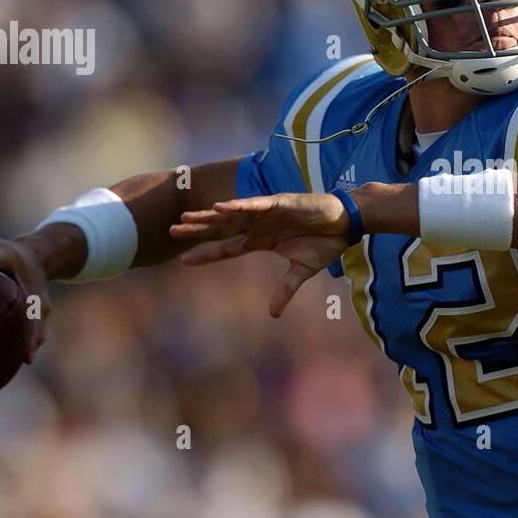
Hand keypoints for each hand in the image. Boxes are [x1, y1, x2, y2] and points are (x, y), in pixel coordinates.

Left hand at [169, 194, 353, 316]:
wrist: (346, 224)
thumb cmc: (325, 242)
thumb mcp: (302, 271)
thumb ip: (285, 290)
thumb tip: (273, 315)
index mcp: (261, 240)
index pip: (228, 248)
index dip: (207, 253)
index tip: (184, 260)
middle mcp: (258, 225)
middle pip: (222, 229)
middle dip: (198, 230)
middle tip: (172, 232)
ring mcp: (266, 213)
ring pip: (231, 215)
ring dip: (209, 217)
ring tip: (187, 219)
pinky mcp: (279, 203)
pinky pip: (254, 205)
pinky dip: (237, 206)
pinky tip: (219, 208)